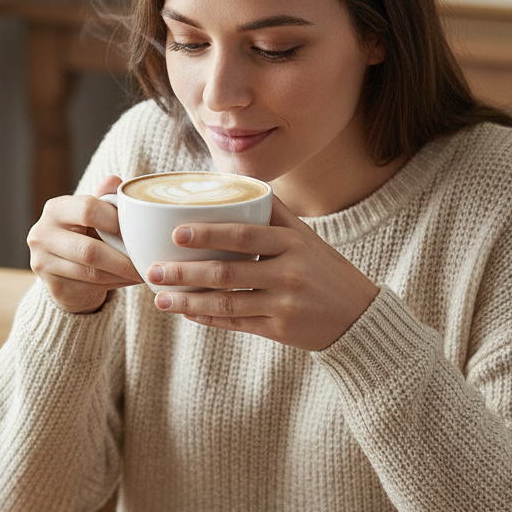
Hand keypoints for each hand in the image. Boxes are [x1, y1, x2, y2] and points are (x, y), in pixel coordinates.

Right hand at [26, 175, 141, 313]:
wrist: (66, 271)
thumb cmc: (87, 235)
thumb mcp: (95, 214)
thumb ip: (105, 199)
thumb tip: (114, 181)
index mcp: (55, 209)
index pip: (88, 210)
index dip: (116, 221)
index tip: (138, 230)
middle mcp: (42, 234)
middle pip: (89, 250)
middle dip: (122, 258)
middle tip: (146, 261)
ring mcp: (43, 263)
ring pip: (92, 273)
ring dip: (122, 274)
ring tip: (142, 272)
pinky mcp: (53, 287)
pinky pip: (90, 288)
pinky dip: (115, 284)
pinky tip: (127, 281)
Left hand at [146, 198, 379, 350]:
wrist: (358, 316)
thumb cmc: (323, 269)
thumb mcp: (305, 236)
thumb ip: (274, 212)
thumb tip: (237, 181)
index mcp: (293, 242)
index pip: (244, 235)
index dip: (209, 233)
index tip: (176, 232)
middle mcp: (289, 272)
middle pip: (227, 271)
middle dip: (185, 272)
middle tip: (153, 270)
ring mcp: (284, 304)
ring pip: (226, 302)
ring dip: (188, 301)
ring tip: (160, 298)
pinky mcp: (280, 330)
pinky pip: (236, 323)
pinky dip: (209, 318)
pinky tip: (187, 313)